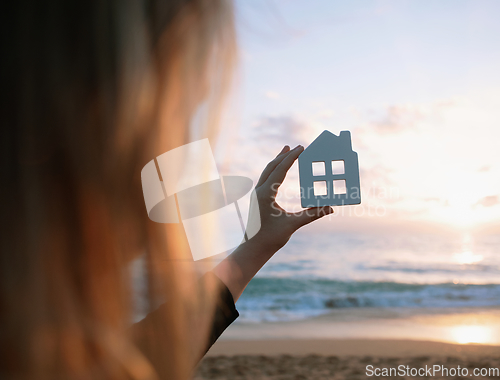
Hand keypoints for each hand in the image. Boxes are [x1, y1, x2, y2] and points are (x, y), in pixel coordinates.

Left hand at [212, 145, 332, 301]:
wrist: (253, 248)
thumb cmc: (271, 238)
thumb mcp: (293, 225)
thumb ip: (312, 214)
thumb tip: (330, 207)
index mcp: (265, 194)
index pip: (280, 170)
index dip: (291, 158)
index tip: (301, 148)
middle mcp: (259, 191)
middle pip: (272, 166)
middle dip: (284, 155)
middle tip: (297, 146)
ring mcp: (257, 194)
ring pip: (267, 171)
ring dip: (278, 160)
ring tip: (287, 150)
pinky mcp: (258, 198)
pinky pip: (266, 178)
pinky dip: (274, 170)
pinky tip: (280, 170)